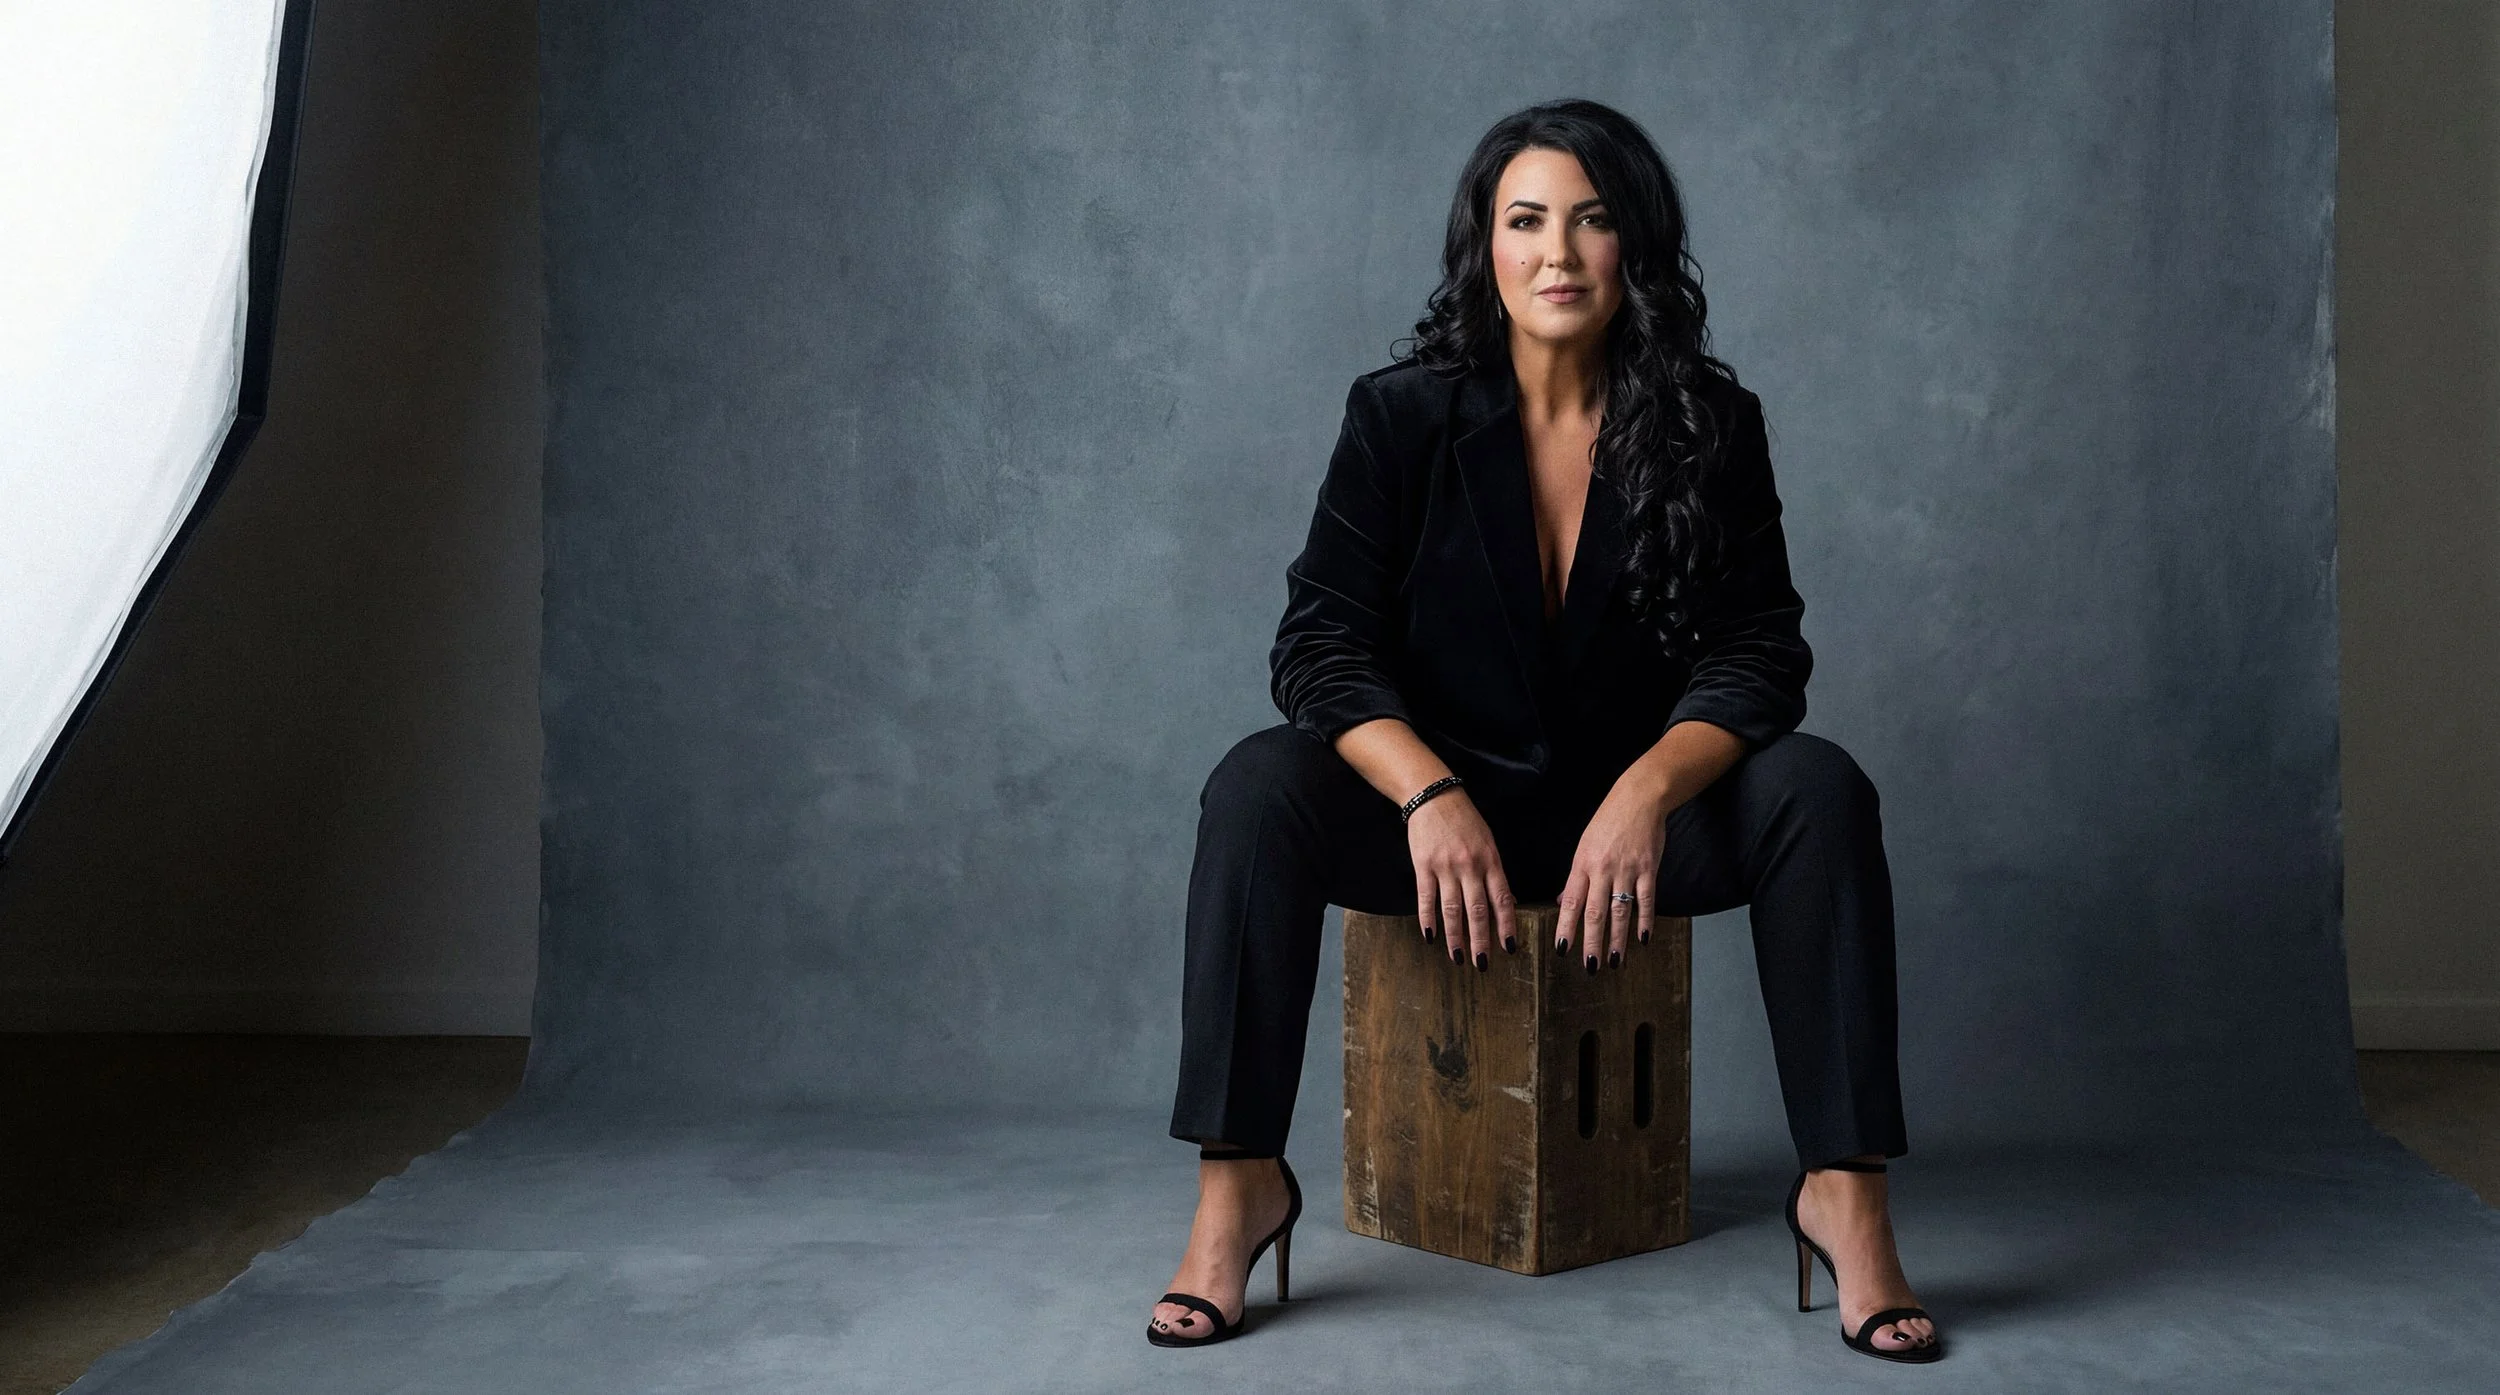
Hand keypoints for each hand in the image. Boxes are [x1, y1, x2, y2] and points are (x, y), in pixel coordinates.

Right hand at [1405, 789, 1516, 969]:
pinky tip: (1430, 937)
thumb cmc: (1465, 820)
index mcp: (1490, 861)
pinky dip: (1428, 919)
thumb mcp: (1488, 842)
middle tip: (1483, 963)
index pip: (1502, 899)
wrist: (1434, 796)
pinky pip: (1426, 898)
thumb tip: (1509, 902)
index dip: (1506, 926)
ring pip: (1452, 909)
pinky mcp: (1423, 865)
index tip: (1509, 948)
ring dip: (1455, 937)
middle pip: (1477, 910)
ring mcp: (1445, 866)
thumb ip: (1496, 873)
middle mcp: (1470, 866)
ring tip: (1458, 957)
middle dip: (1481, 940)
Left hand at [1556, 779, 1669, 969]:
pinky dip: (1645, 921)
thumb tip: (1563, 900)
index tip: (1561, 949)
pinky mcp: (1649, 868)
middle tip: (1590, 966)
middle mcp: (1602, 869)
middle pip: (1595, 912)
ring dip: (1617, 939)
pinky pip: (1646, 899)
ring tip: (1614, 961)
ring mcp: (1627, 869)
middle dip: (1591, 942)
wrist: (1638, 798)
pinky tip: (1643, 939)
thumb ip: (1576, 877)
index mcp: (1582, 864)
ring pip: (1620, 911)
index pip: (1571, 902)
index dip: (1565, 927)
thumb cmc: (1608, 822)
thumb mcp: (1584, 846)